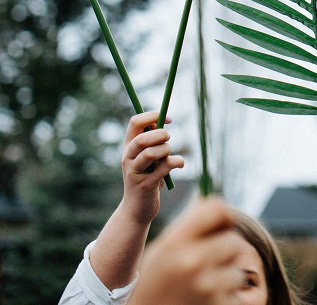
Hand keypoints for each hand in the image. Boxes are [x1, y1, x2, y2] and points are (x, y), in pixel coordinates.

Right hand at [120, 111, 184, 225]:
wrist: (136, 209)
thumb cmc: (146, 177)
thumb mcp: (146, 157)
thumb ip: (151, 140)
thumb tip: (164, 119)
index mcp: (128, 147)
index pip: (135, 122)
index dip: (152, 115)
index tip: (168, 119)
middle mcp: (128, 158)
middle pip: (142, 138)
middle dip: (160, 134)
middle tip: (169, 138)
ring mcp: (135, 173)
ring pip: (151, 153)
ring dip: (166, 150)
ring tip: (169, 155)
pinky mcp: (145, 185)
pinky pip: (165, 167)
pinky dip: (177, 162)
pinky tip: (179, 164)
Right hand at [128, 197, 243, 304]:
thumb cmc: (154, 287)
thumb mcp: (161, 252)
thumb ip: (187, 230)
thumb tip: (220, 210)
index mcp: (174, 242)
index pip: (216, 209)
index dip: (224, 216)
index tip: (222, 227)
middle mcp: (192, 262)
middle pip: (234, 241)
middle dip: (227, 252)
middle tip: (213, 263)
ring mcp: (208, 287)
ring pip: (237, 271)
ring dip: (226, 278)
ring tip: (205, 287)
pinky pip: (235, 295)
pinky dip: (226, 299)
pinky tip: (206, 302)